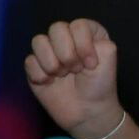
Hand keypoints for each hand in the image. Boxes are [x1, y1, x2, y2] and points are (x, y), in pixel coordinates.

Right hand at [25, 19, 122, 138]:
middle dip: (66, 54)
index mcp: (87, 32)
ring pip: (38, 41)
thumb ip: (100, 41)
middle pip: (56, 28)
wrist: (87, 113)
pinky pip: (29, 61)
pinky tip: (51, 83)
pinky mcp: (36, 67)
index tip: (91, 65)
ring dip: (52, 63)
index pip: (78, 25)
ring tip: (63, 76)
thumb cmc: (100, 84)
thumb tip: (79, 43)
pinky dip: (40, 75)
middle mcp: (67, 37)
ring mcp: (50, 51)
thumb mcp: (109, 58)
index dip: (83, 45)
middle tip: (76, 70)